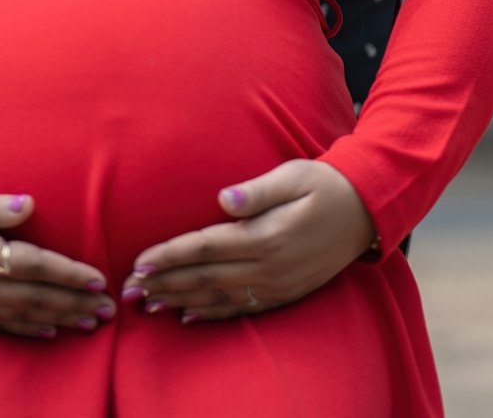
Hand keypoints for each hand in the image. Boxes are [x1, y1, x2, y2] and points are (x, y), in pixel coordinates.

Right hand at [0, 183, 115, 337]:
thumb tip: (30, 205)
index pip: (33, 265)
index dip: (67, 274)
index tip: (98, 278)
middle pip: (33, 296)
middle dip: (74, 302)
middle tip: (109, 308)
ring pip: (20, 315)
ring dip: (58, 319)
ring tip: (90, 323)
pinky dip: (25, 331)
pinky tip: (46, 332)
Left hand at [123, 160, 375, 322]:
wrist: (365, 210)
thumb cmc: (322, 184)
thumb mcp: (292, 176)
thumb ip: (257, 191)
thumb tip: (223, 199)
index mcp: (266, 235)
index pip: (206, 247)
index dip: (171, 256)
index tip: (139, 262)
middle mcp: (268, 265)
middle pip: (205, 277)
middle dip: (164, 284)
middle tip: (128, 291)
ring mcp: (277, 284)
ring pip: (218, 298)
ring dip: (180, 301)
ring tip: (147, 305)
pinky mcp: (284, 292)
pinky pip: (241, 309)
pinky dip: (211, 314)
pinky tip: (188, 316)